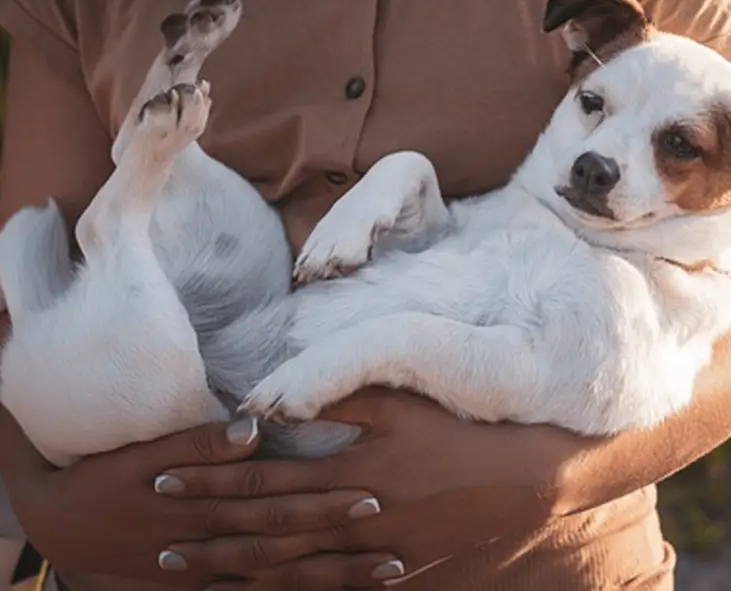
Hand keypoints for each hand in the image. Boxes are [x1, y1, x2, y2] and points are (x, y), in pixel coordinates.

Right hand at [0, 408, 388, 589]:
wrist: (63, 523)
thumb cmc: (107, 476)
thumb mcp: (143, 452)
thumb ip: (199, 439)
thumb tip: (253, 427)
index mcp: (203, 503)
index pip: (274, 502)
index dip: (322, 500)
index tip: (372, 494)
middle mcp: (212, 543)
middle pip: (287, 545)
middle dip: (342, 545)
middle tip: (396, 541)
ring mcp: (209, 572)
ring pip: (281, 579)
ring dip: (334, 578)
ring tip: (389, 572)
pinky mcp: (203, 588)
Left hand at [157, 389, 572, 588]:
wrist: (522, 481)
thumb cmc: (462, 431)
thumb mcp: (404, 403)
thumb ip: (341, 395)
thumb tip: (279, 396)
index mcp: (352, 470)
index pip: (264, 477)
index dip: (212, 479)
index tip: (163, 478)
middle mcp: (355, 517)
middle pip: (268, 530)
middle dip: (210, 535)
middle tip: (158, 544)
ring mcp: (374, 551)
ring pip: (294, 568)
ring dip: (239, 572)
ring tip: (195, 575)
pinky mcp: (395, 570)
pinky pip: (333, 587)